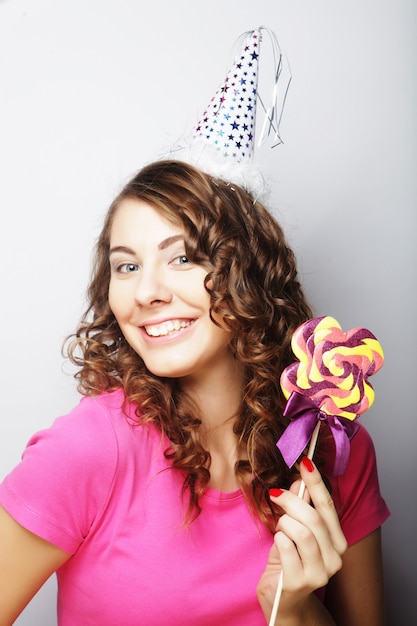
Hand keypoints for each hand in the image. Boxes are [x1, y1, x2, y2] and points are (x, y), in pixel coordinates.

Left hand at [257, 457, 346, 623]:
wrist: (282, 598)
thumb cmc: (289, 560)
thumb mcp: (295, 528)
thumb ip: (300, 506)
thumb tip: (299, 479)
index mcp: (337, 541)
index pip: (328, 506)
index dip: (316, 482)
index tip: (305, 461)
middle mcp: (335, 557)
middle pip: (313, 517)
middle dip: (291, 501)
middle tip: (275, 494)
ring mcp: (320, 572)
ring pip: (301, 531)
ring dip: (284, 523)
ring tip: (279, 528)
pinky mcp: (300, 582)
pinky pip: (285, 546)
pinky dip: (278, 539)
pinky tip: (278, 546)